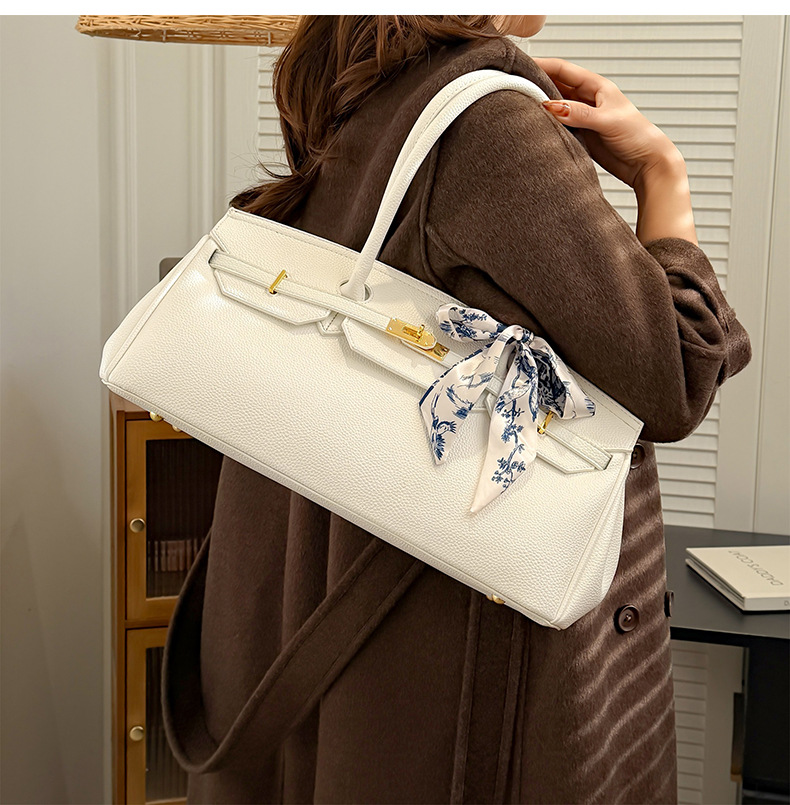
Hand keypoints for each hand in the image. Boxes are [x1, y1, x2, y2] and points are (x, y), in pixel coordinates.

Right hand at [532, 56, 680, 188]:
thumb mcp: (607, 121)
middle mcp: (588, 99)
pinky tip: (534, 128)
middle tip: (514, 87)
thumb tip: (550, 106)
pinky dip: (546, 126)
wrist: (646, 164)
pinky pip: (558, 126)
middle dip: (536, 84)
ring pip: (555, 106)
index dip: (542, 65)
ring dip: (540, 107)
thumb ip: (579, 113)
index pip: (563, 70)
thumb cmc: (638, 137)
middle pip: (556, 86)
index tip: (522, 67)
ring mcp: (582, 117)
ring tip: (519, 107)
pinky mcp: (580, 135)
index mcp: (597, 87)